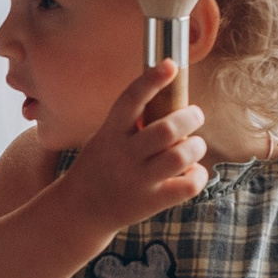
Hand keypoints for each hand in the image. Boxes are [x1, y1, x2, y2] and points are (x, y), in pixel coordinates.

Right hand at [60, 61, 207, 234]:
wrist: (79, 211)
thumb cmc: (99, 168)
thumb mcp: (103, 139)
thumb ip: (131, 124)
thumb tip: (172, 101)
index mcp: (110, 133)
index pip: (131, 100)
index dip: (152, 80)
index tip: (171, 65)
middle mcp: (123, 155)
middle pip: (167, 129)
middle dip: (190, 116)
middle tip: (194, 115)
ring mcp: (137, 180)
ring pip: (180, 155)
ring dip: (196, 146)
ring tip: (193, 146)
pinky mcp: (151, 202)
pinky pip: (188, 184)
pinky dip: (198, 174)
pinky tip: (191, 172)